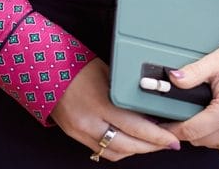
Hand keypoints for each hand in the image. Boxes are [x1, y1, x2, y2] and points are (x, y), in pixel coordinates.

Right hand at [51, 58, 181, 159]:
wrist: (45, 69)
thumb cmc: (78, 65)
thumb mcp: (107, 74)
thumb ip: (124, 93)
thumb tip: (147, 107)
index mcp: (100, 104)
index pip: (136, 126)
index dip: (158, 136)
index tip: (173, 140)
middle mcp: (90, 123)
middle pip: (128, 145)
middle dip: (152, 147)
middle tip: (169, 144)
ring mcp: (81, 132)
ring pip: (116, 153)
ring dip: (136, 150)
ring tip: (152, 143)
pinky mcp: (75, 135)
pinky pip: (102, 150)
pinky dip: (119, 149)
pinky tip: (130, 142)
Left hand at [166, 44, 218, 150]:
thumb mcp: (218, 61)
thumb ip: (193, 72)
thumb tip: (174, 78)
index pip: (191, 130)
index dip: (175, 128)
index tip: (167, 124)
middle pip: (202, 140)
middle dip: (191, 128)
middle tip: (190, 111)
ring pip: (217, 144)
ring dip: (209, 132)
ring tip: (211, 111)